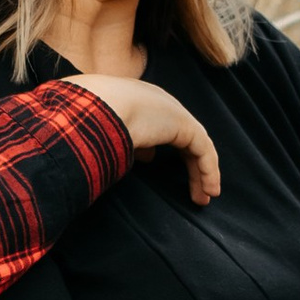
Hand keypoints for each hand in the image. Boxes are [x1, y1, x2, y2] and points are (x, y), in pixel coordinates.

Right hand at [82, 73, 221, 205]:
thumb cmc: (90, 120)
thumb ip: (125, 142)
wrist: (97, 106)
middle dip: (189, 165)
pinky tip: (209, 191)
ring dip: (202, 173)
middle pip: (182, 137)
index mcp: (139, 101)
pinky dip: (209, 171)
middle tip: (193, 191)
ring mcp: (174, 113)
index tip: (151, 162)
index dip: (161, 145)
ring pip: (196, 147)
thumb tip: (147, 156)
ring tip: (204, 198)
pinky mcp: (185, 125)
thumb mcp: (106, 133)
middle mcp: (160, 104)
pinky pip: (203, 151)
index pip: (158, 124)